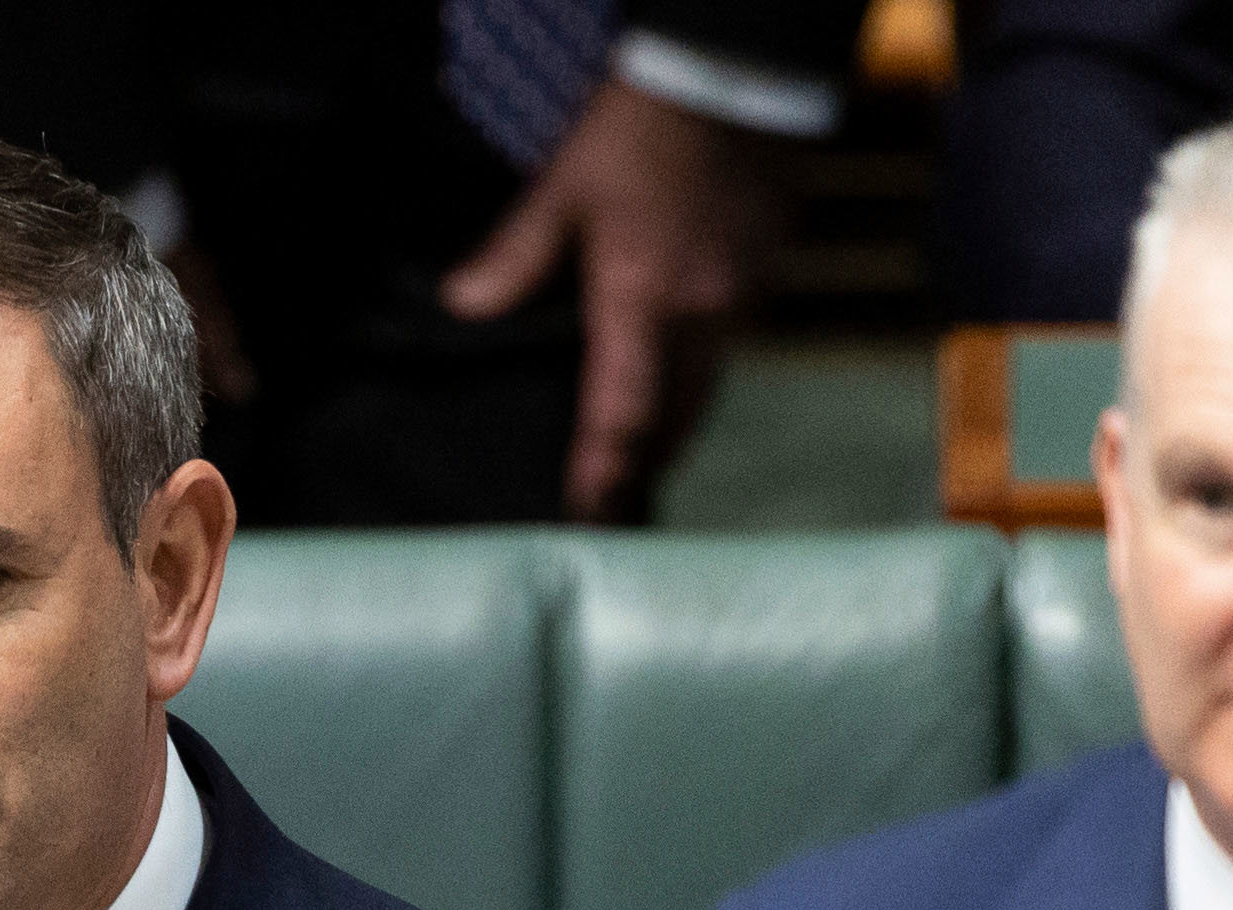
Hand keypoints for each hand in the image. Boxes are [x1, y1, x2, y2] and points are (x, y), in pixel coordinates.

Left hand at [437, 78, 796, 519]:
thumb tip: (463, 303)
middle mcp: (702, 312)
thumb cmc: (640, 128)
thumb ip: (515, 255)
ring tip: (648, 448)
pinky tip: (682, 360)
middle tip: (619, 502)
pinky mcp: (770, 268)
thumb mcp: (563, 187)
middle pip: (678, 416)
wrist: (729, 70)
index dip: (605, 472)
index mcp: (643, 300)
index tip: (588, 515)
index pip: (624, 413)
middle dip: (648, 462)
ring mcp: (745, 294)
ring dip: (679, 417)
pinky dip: (704, 363)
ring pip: (712, 382)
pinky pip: (735, 337)